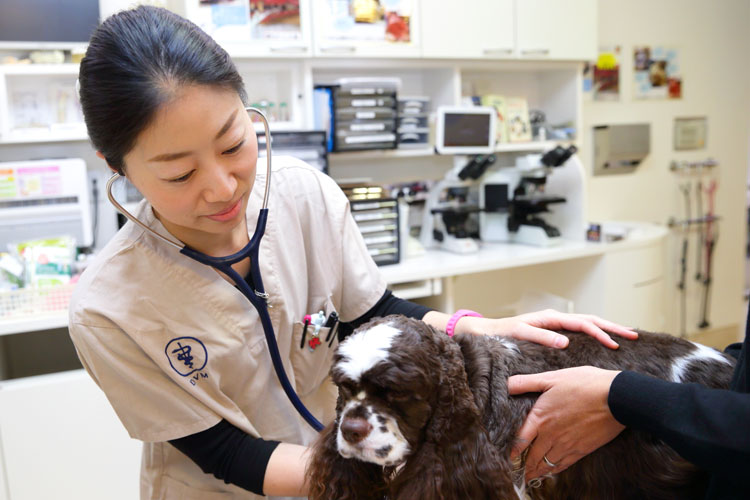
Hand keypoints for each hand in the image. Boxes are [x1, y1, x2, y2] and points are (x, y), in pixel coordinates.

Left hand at [494, 309, 636, 348]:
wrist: (488, 331)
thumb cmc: (502, 334)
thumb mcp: (520, 335)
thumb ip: (541, 337)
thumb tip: (565, 343)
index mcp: (551, 318)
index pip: (582, 323)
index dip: (600, 332)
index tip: (615, 343)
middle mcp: (556, 319)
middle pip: (591, 320)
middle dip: (612, 327)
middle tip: (634, 335)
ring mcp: (557, 324)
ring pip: (588, 324)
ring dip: (607, 329)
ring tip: (626, 336)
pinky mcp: (555, 331)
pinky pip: (581, 331)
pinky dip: (595, 333)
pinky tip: (605, 341)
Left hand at [507, 367, 624, 480]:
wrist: (616, 397)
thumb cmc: (584, 383)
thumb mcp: (552, 377)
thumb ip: (527, 382)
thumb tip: (507, 384)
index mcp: (541, 417)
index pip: (520, 440)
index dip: (513, 451)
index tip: (508, 458)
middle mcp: (551, 435)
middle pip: (532, 456)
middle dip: (523, 466)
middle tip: (517, 473)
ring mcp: (567, 444)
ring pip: (547, 463)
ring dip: (536, 471)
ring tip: (530, 476)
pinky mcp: (582, 450)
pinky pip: (564, 465)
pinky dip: (554, 470)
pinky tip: (550, 471)